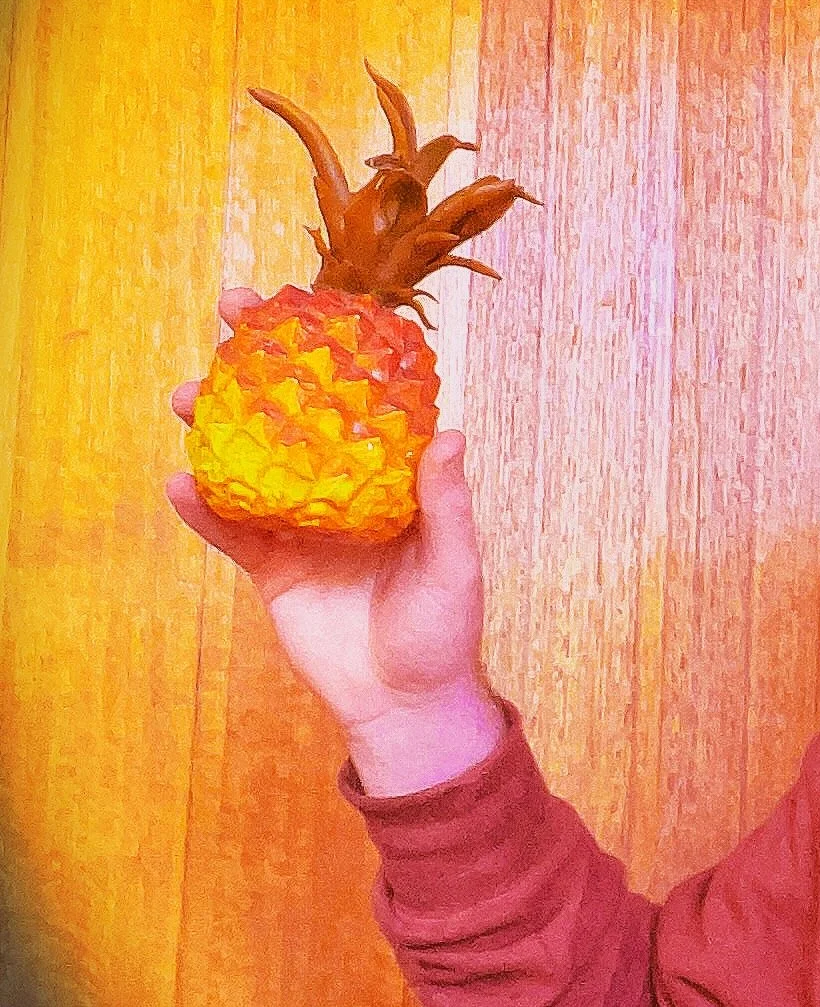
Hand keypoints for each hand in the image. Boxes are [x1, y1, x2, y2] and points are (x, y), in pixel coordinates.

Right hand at [166, 289, 502, 789]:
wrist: (403, 702)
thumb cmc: (444, 631)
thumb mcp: (454, 565)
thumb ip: (446, 505)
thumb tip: (451, 435)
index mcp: (393, 477)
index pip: (362, 399)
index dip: (334, 350)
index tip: (306, 304)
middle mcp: (345, 489)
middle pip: (296, 414)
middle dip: (259, 364)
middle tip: (228, 318)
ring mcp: (304, 524)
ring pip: (253, 460)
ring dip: (217, 425)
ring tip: (186, 397)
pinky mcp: (273, 566)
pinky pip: (231, 528)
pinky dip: (203, 506)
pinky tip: (179, 481)